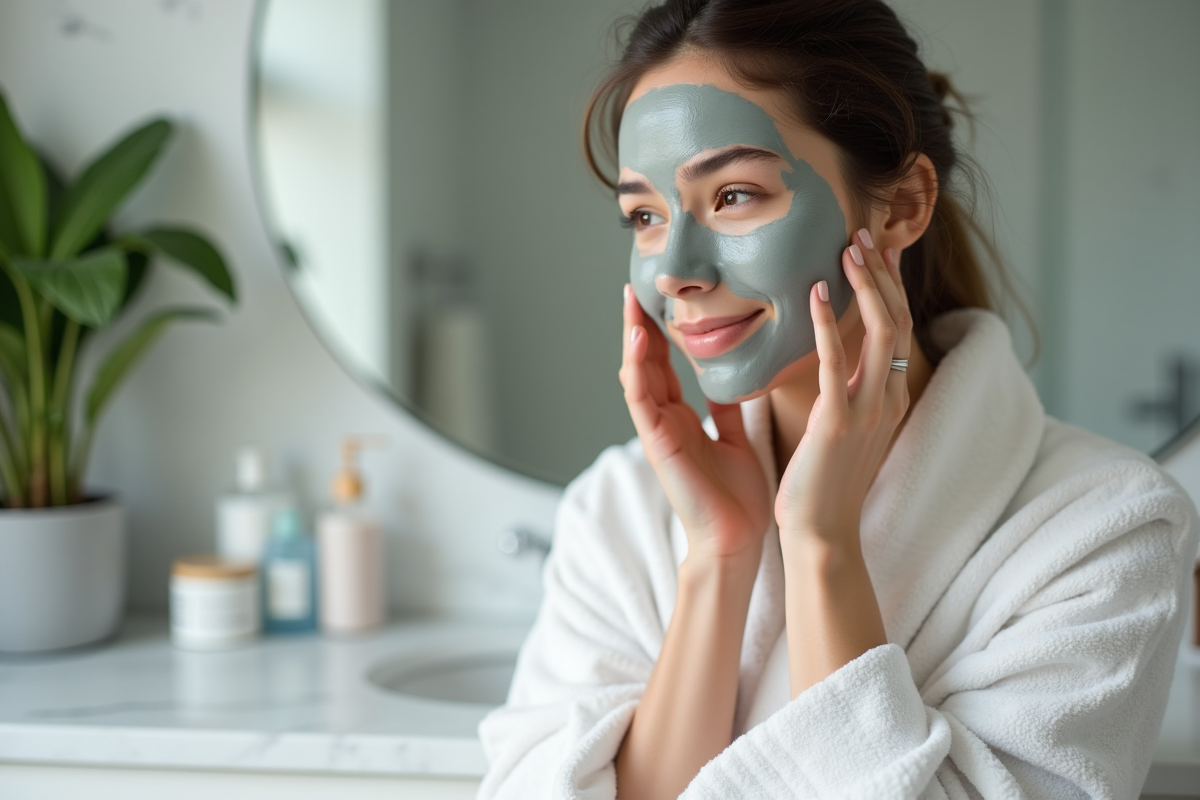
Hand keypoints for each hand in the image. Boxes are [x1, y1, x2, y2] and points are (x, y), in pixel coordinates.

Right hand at [620, 286, 770, 563]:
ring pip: (638, 376)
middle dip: (640, 325)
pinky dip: (637, 371)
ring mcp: (658, 432)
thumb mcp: (736, 438)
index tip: (660, 298)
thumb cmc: (737, 498)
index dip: (661, 332)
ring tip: (631, 302)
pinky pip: (641, 402)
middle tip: (635, 286)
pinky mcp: (657, 444)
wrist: (736, 540)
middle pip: (647, 363)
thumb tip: (731, 377)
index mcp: (684, 418)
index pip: (667, 365)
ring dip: (632, 339)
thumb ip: (729, 409)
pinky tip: (637, 343)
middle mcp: (666, 421)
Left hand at [775, 229, 912, 547]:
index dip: (890, 287)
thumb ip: (847, 395)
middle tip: (864, 234)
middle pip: (897, 322)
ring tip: (849, 248)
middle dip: (883, 274)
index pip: (898, 330)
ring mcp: (868, 411)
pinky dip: (826, 324)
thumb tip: (835, 362)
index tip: (878, 251)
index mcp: (890, 399)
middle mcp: (888, 399)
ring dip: (866, 286)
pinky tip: (814, 293)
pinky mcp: (838, 422)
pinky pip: (835, 363)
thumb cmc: (825, 485)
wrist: (822, 535)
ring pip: (880, 333)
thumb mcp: (845, 431)